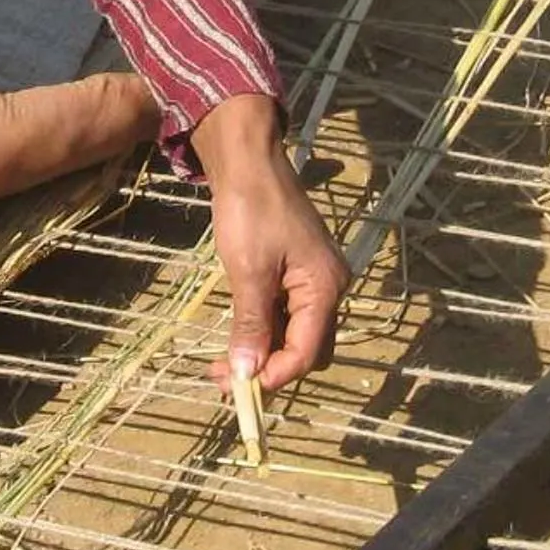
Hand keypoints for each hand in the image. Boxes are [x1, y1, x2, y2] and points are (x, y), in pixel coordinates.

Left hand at [193, 95, 348, 397]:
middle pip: (307, 349)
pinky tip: (236, 337)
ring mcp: (314, 279)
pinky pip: (285, 314)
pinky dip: (262, 330)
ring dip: (263, 352)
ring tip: (221, 365)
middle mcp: (328, 287)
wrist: (248, 160)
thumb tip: (246, 374)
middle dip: (270, 370)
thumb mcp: (248, 270)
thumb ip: (251, 324)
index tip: (239, 389)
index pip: (307, 351)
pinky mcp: (297, 272)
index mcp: (325, 287)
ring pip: (294, 334)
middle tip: (227, 381)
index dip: (276, 375)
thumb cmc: (251, 210)